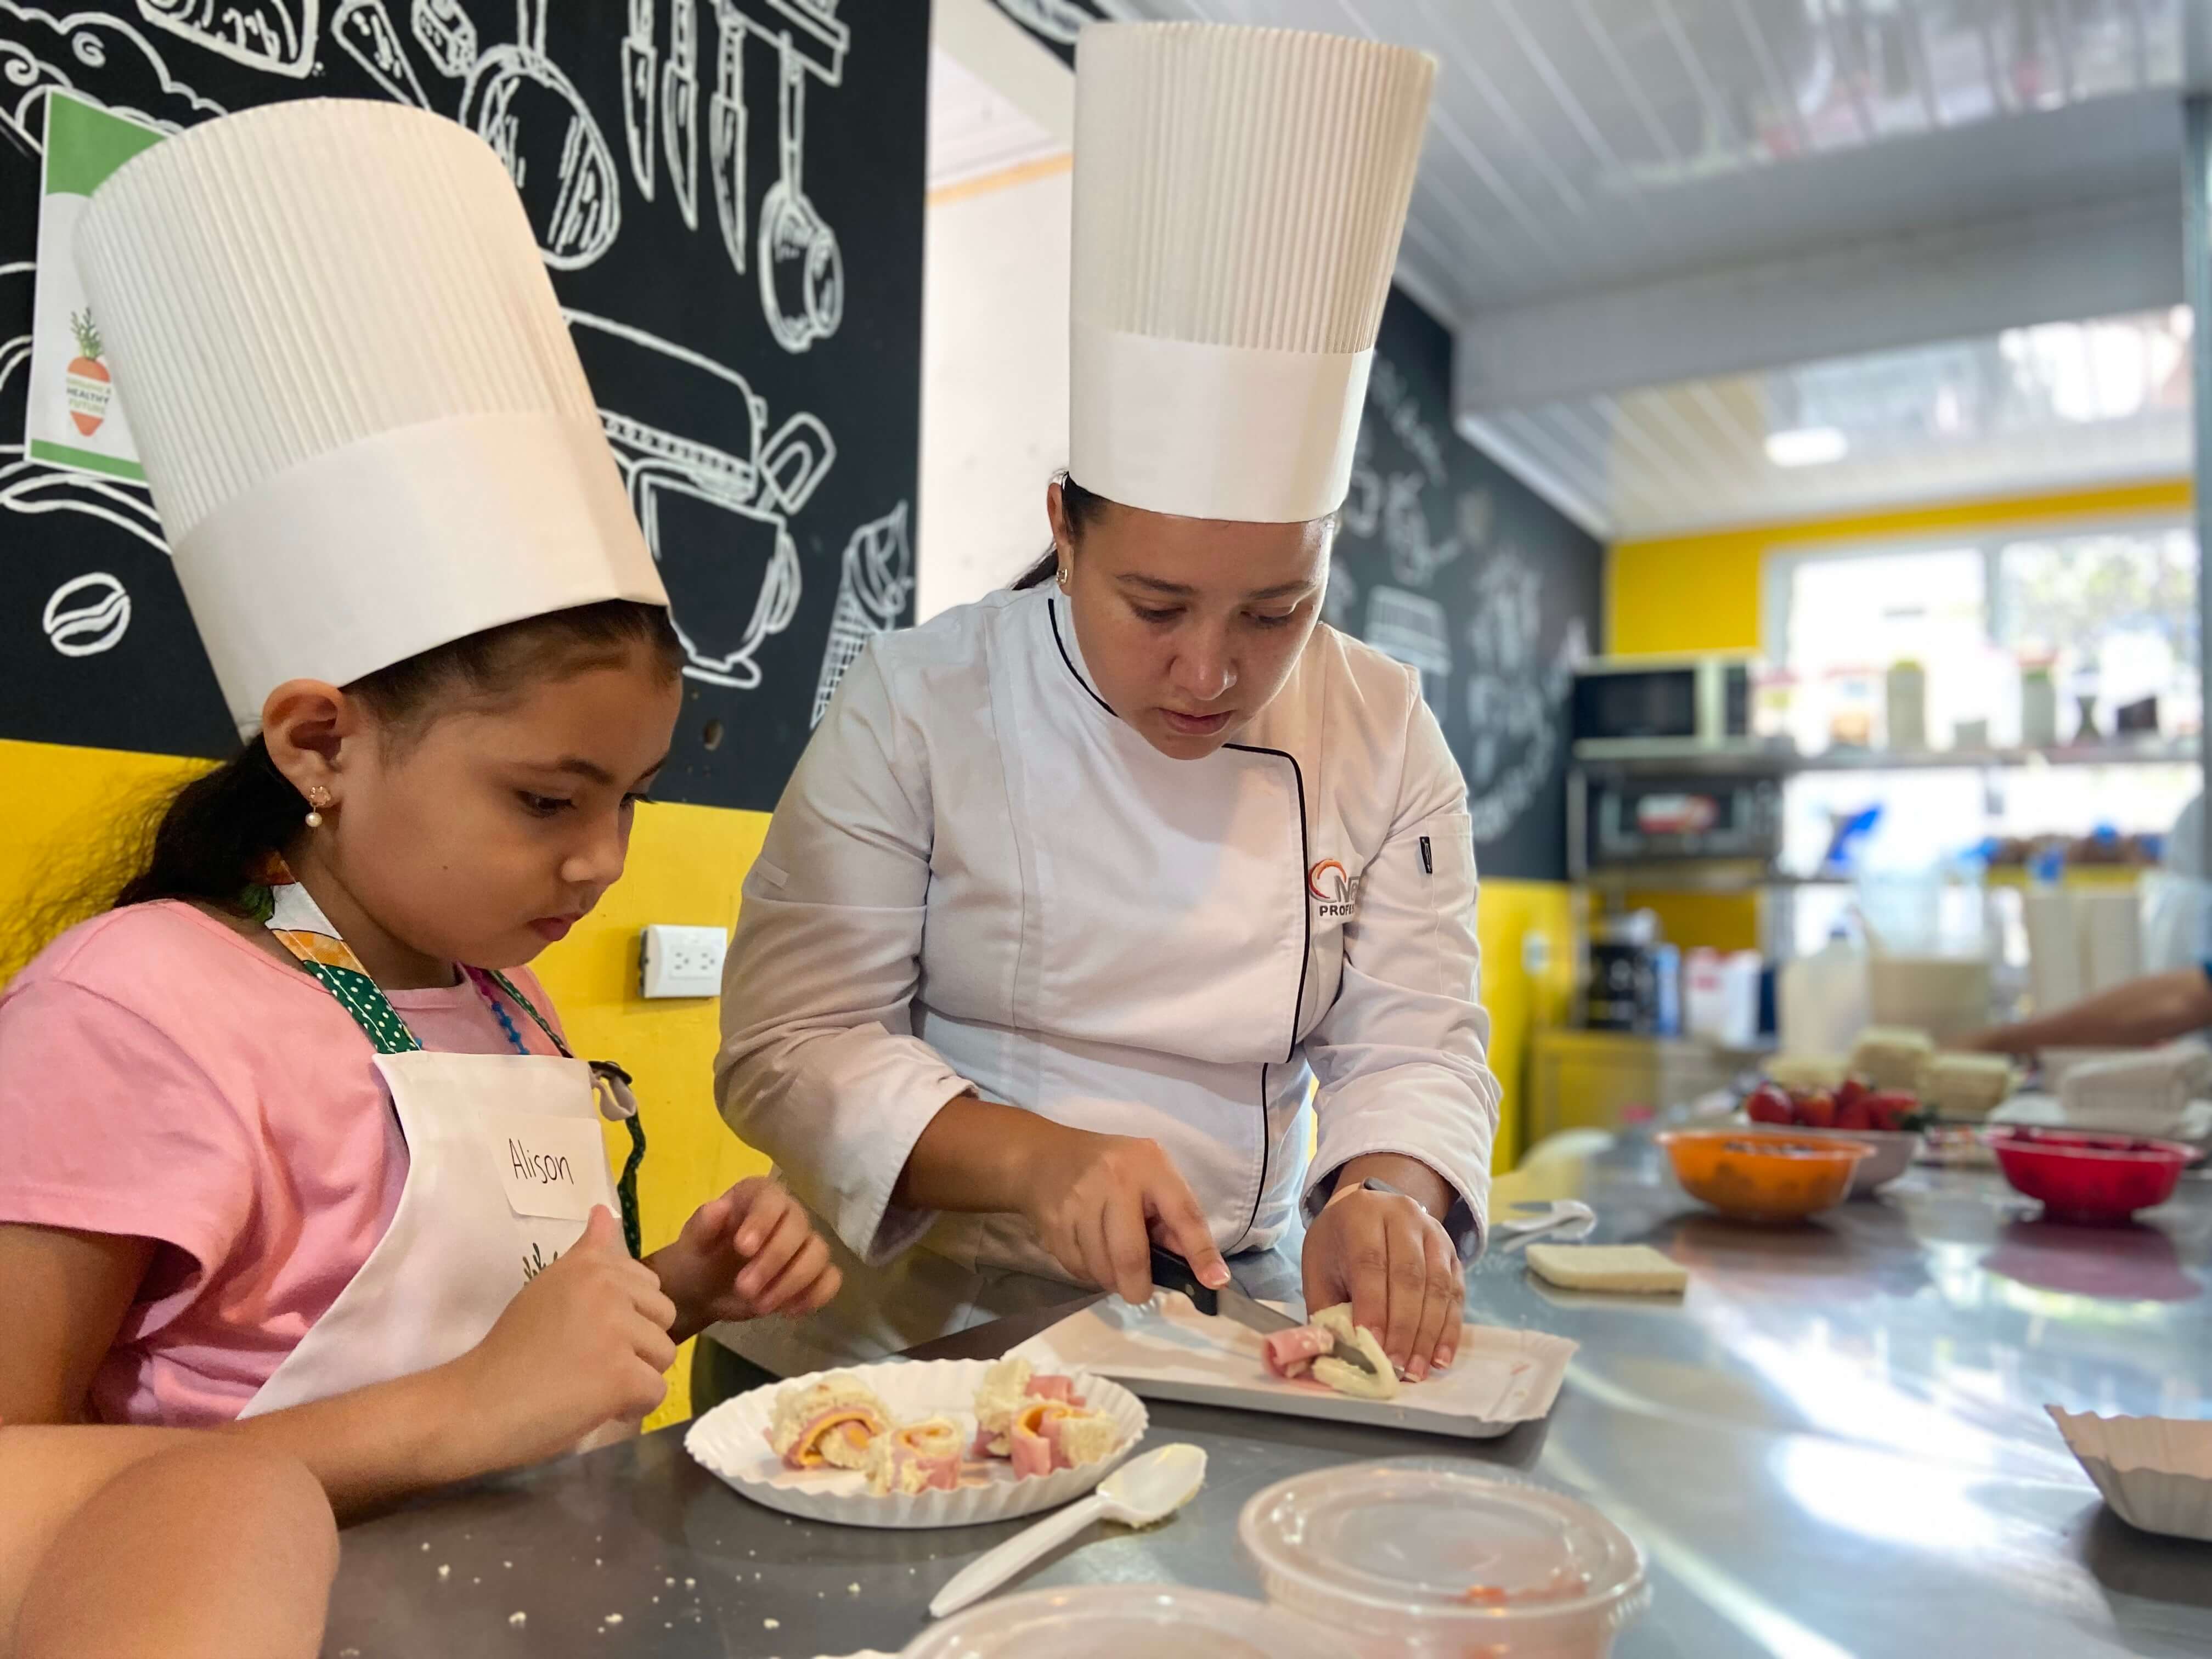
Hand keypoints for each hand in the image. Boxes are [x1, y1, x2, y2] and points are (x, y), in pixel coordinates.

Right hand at [446, 1207, 675, 1468]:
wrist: (476, 1404)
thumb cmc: (511, 1350)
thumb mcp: (549, 1287)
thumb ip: (587, 1253)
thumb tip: (604, 1210)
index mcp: (591, 1265)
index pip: (648, 1284)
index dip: (628, 1314)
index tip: (588, 1331)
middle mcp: (608, 1288)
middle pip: (664, 1316)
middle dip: (638, 1344)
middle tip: (590, 1362)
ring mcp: (617, 1330)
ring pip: (664, 1354)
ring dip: (636, 1376)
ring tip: (590, 1385)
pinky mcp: (622, 1374)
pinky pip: (657, 1391)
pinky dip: (632, 1407)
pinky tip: (597, 1407)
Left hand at [648, 1178, 841, 1340]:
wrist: (705, 1288)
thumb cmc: (701, 1256)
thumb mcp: (693, 1242)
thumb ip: (703, 1224)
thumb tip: (718, 1207)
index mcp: (759, 1196)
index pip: (773, 1200)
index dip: (763, 1221)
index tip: (743, 1248)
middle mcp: (789, 1214)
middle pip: (799, 1229)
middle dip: (774, 1261)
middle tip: (743, 1288)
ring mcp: (804, 1244)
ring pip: (818, 1254)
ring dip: (792, 1282)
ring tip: (760, 1306)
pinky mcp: (814, 1273)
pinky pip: (830, 1279)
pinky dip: (815, 1295)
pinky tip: (788, 1312)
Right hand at [1017, 1127, 1228, 1305]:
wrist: (1044, 1156)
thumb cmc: (1111, 1166)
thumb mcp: (1150, 1173)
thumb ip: (1172, 1215)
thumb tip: (1196, 1265)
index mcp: (1149, 1165)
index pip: (1183, 1214)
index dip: (1201, 1252)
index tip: (1215, 1282)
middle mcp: (1113, 1180)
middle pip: (1130, 1255)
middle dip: (1138, 1286)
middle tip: (1140, 1292)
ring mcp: (1078, 1202)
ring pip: (1101, 1268)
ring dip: (1112, 1280)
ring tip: (1113, 1265)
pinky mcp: (1054, 1223)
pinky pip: (1078, 1268)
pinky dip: (1090, 1273)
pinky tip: (1091, 1255)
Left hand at [1302, 1185, 1462, 1380]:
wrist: (1367, 1210)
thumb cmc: (1337, 1246)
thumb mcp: (1319, 1269)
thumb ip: (1327, 1309)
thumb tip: (1341, 1354)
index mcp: (1362, 1215)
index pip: (1370, 1263)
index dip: (1373, 1307)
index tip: (1373, 1346)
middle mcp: (1403, 1217)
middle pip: (1409, 1276)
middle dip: (1403, 1328)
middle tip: (1397, 1367)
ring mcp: (1433, 1232)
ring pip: (1437, 1286)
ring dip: (1429, 1334)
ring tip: (1417, 1370)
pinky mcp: (1453, 1252)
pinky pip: (1456, 1293)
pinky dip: (1450, 1329)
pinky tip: (1440, 1357)